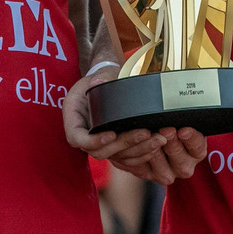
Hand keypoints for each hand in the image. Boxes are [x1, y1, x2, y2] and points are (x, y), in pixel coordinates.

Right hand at [61, 68, 207, 183]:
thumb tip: (99, 81)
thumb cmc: (103, 76)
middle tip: (146, 134)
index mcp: (73, 117)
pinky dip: (140, 156)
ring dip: (138, 151)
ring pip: (115, 157)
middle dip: (124, 145)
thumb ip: (101, 77)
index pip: (77, 138)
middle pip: (99, 151)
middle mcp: (84, 134)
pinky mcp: (113, 146)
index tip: (111, 135)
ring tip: (158, 140)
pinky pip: (125, 159)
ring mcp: (98, 142)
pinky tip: (156, 148)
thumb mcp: (100, 74)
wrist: (108, 81)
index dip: (93, 140)